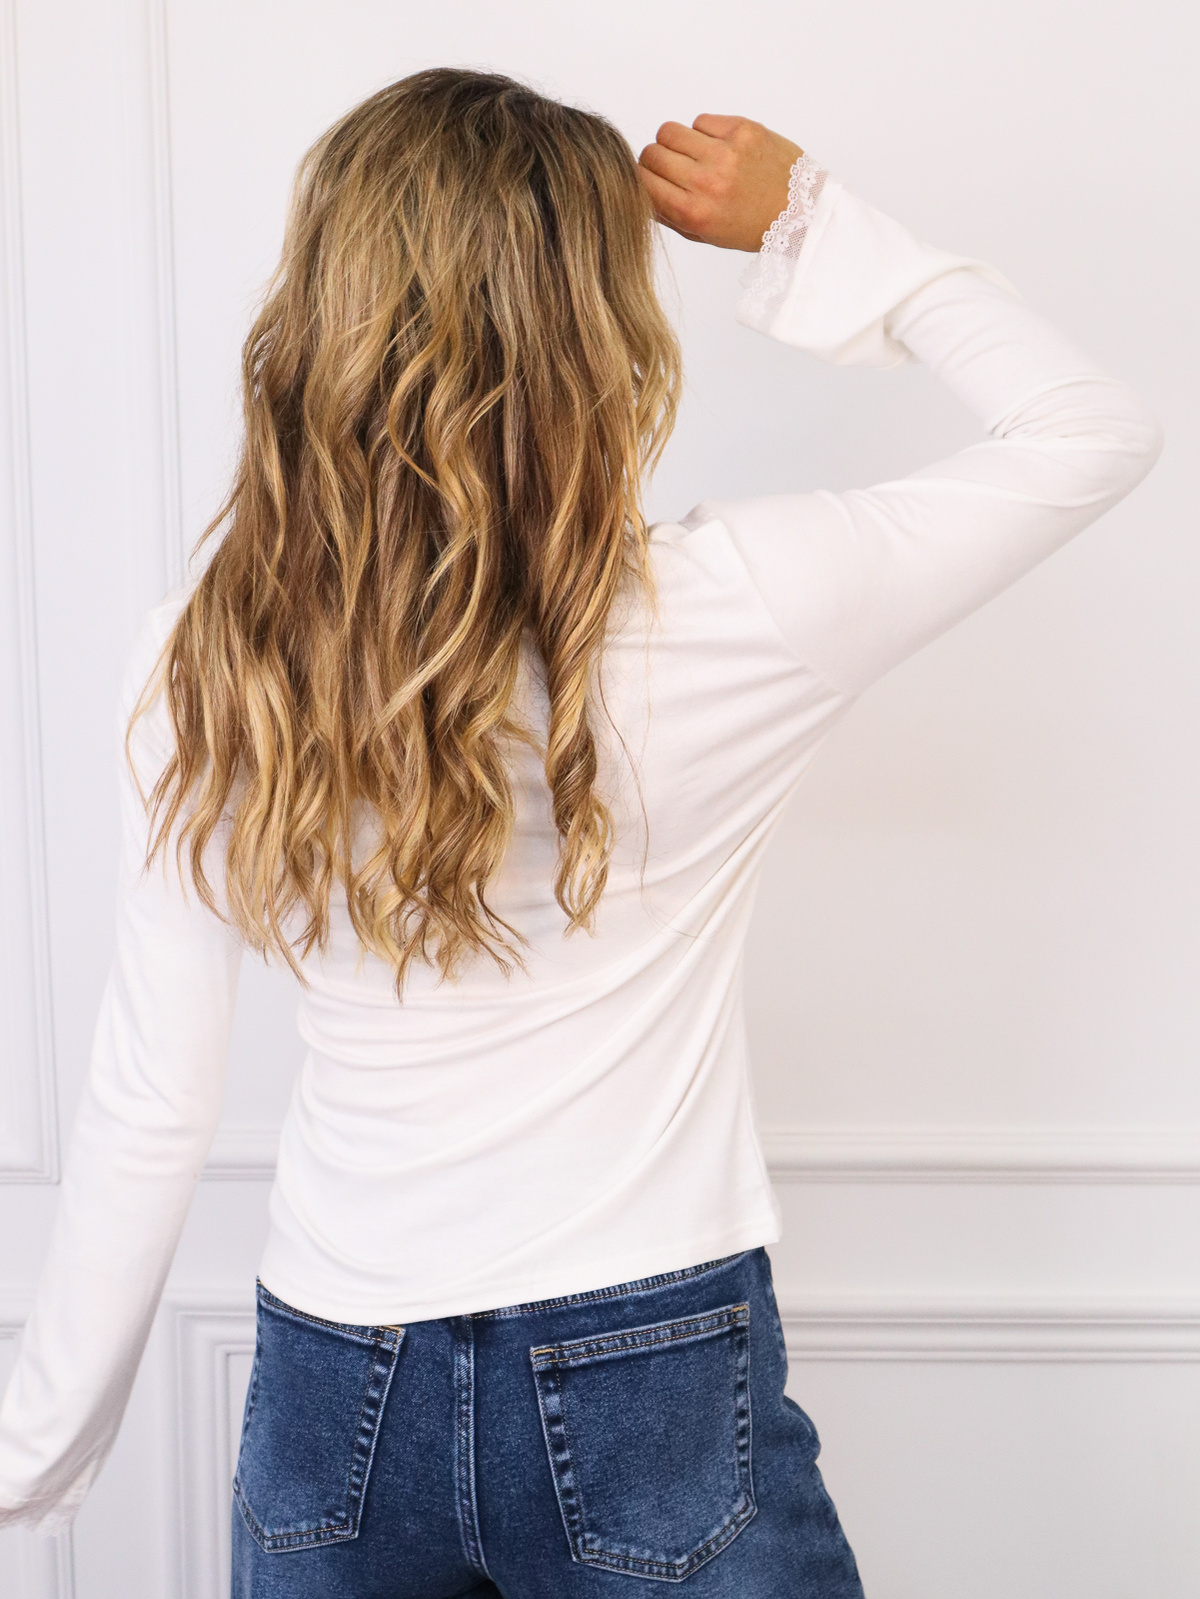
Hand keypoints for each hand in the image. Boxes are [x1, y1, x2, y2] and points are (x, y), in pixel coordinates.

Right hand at [638, 115, 803, 251]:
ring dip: (676, 142)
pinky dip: (703, 131)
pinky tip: (719, 146)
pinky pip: (700, 121)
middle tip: (675, 168)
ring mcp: (724, 152)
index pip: (643, 182)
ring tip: (694, 155)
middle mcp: (706, 181)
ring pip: (669, 131)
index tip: (653, 181)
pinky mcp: (741, 129)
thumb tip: (641, 191)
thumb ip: (670, 216)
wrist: (800, 209)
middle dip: (657, 160)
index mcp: (694, 212)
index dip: (644, 179)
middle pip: (652, 153)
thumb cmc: (752, 226)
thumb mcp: (706, 235)